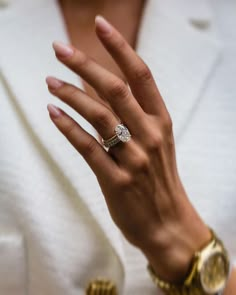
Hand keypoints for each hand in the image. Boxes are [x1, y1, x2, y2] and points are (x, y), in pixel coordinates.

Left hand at [46, 16, 210, 282]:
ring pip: (98, 115)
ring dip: (71, 93)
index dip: (120, 48)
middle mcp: (149, 135)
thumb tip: (107, 92)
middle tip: (59, 49)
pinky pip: (87, 147)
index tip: (101, 26)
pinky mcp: (116, 180)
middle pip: (114, 89)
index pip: (141, 76)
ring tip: (51, 81)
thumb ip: (139, 119)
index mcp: (162, 122)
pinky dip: (68, 127)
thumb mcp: (159, 144)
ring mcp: (133, 158)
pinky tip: (53, 113)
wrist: (169, 224)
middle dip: (85, 65)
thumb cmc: (161, 182)